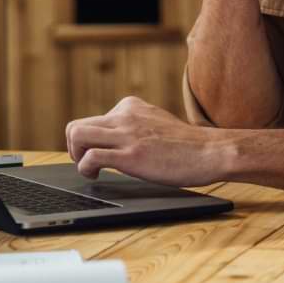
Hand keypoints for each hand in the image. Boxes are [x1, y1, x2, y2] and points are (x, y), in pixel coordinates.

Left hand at [65, 96, 227, 186]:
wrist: (209, 151)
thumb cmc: (186, 144)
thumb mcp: (155, 121)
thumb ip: (135, 123)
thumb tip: (117, 135)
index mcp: (130, 105)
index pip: (92, 119)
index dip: (89, 141)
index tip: (97, 153)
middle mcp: (124, 115)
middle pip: (76, 126)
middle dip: (74, 148)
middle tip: (86, 163)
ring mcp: (127, 134)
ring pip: (77, 136)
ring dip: (75, 156)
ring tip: (90, 171)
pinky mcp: (131, 155)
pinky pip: (91, 157)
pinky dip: (85, 169)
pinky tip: (96, 177)